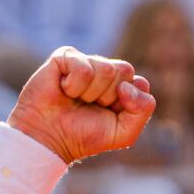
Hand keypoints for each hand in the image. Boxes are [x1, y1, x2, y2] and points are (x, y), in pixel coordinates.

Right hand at [7, 47, 154, 163]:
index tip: (111, 114)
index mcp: (123, 87)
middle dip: (110, 96)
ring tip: (77, 99)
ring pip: (106, 69)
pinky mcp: (65, 57)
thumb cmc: (86, 136)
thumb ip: (142, 110)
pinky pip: (84, 68)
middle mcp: (106, 72)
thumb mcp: (125, 133)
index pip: (141, 84)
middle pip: (126, 70)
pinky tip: (64, 90)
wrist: (50, 137)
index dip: (129, 102)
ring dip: (91, 93)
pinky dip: (75, 86)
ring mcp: (86, 62)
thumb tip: (127, 85)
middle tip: (92, 106)